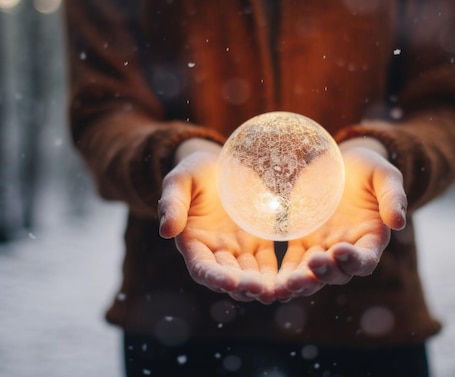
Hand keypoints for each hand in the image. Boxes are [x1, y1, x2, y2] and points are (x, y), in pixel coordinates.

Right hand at [158, 139, 277, 303]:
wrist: (220, 163)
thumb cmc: (195, 170)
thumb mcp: (181, 180)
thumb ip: (173, 204)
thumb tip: (165, 231)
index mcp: (192, 241)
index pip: (201, 267)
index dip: (214, 277)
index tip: (230, 283)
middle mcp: (214, 252)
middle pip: (228, 276)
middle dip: (243, 286)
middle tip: (260, 290)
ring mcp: (237, 249)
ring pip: (249, 275)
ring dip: (261, 286)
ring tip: (276, 291)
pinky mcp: (257, 243)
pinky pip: (267, 263)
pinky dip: (275, 275)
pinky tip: (289, 281)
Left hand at [275, 139, 406, 300]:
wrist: (341, 163)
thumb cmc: (368, 169)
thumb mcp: (384, 176)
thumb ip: (392, 197)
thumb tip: (399, 222)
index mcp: (371, 239)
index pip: (365, 259)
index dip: (355, 259)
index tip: (340, 250)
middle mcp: (347, 250)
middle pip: (338, 272)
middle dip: (325, 272)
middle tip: (312, 265)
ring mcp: (324, 249)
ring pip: (314, 274)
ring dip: (302, 282)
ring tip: (288, 284)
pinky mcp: (303, 243)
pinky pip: (293, 262)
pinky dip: (285, 274)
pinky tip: (274, 282)